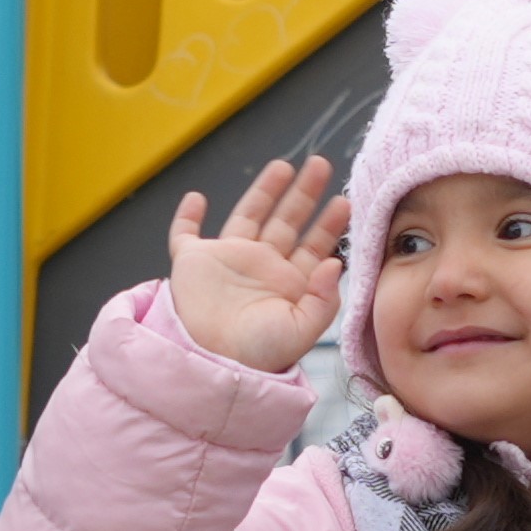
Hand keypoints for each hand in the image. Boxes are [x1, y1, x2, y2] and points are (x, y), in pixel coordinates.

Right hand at [165, 156, 347, 375]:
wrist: (215, 365)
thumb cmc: (259, 355)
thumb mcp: (301, 330)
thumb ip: (323, 299)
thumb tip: (336, 263)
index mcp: (288, 283)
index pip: (314, 245)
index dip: (329, 223)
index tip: (345, 200)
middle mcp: (261, 266)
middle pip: (287, 220)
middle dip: (304, 193)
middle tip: (321, 165)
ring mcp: (227, 261)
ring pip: (248, 215)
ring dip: (264, 190)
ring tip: (283, 166)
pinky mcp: (192, 263)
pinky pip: (185, 235)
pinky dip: (187, 217)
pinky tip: (196, 198)